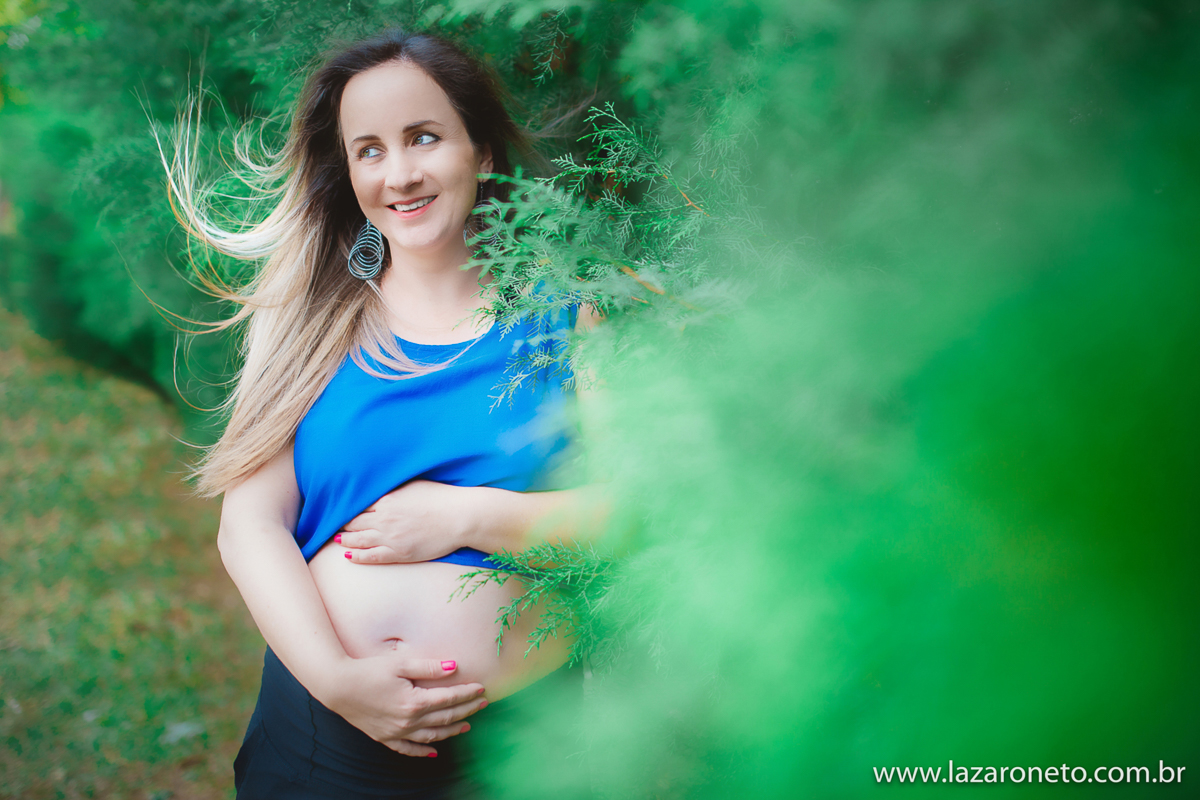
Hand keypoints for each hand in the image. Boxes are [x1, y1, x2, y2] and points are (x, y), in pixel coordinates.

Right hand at [320, 652, 488, 756]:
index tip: (482, 688)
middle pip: (444, 718)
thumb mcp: (399, 663)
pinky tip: (434, 751)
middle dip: (466, 710)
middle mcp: (407, 722)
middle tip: (483, 704)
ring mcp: (396, 733)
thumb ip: (428, 667)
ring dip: (451, 730)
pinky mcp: (385, 738)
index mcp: (413, 702)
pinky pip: (408, 749)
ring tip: (466, 724)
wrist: (337, 687)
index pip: (448, 699)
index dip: (467, 693)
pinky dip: (423, 751)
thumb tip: (454, 667)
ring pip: (431, 736)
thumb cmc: (368, 671)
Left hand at [338, 480, 476, 563]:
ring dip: (345, 540)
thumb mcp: (415, 485)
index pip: (359, 505)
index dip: (348, 508)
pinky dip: (358, 556)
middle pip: (354, 522)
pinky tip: (349, 556)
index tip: (341, 509)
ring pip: (358, 540)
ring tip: (337, 540)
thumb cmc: (442, 498)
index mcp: (387, 500)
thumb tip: (383, 488)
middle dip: (343, 524)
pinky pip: (371, 557)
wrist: (460, 517)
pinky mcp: (399, 553)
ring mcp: (390, 537)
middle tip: (334, 525)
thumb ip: (395, 489)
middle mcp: (384, 519)